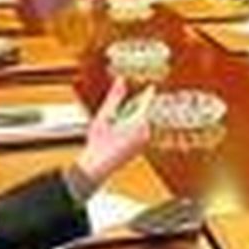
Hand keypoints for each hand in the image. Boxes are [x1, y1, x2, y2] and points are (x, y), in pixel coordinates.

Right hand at [75, 77, 150, 192]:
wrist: (97, 167)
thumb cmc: (99, 143)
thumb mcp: (104, 116)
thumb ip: (115, 97)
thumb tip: (121, 80)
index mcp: (139, 122)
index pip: (146, 102)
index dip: (147, 93)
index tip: (151, 86)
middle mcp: (145, 132)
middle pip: (143, 111)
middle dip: (133, 107)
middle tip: (118, 113)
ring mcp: (144, 141)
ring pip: (141, 122)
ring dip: (130, 118)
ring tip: (114, 126)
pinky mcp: (140, 147)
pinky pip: (139, 131)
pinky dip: (130, 127)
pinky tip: (117, 133)